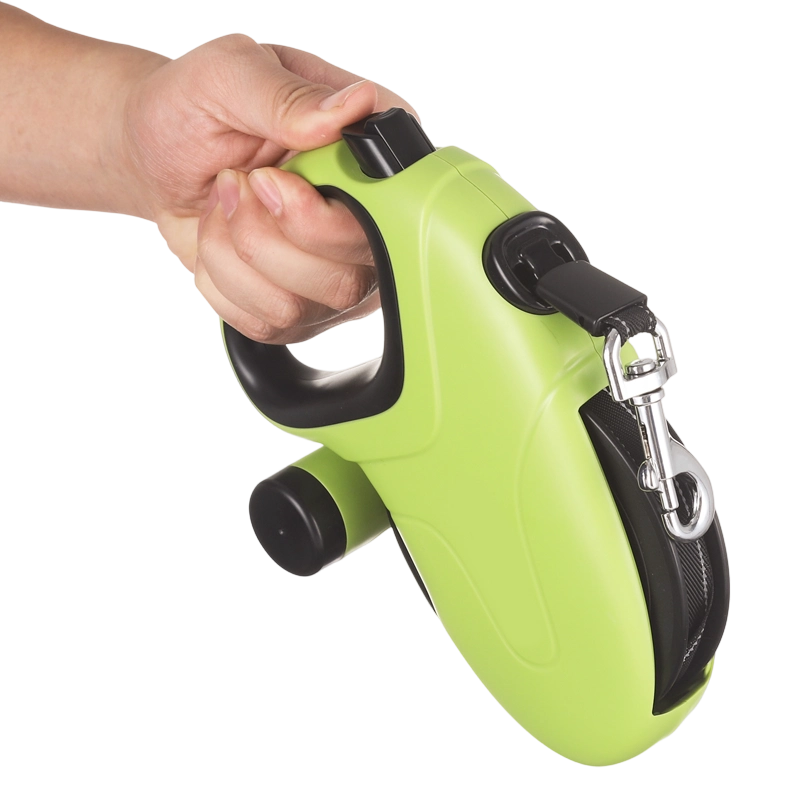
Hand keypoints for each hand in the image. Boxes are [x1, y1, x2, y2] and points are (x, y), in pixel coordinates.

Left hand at [123, 34, 416, 342]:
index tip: (269, 180)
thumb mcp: (227, 75)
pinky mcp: (304, 307)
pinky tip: (222, 240)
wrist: (156, 155)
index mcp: (371, 156)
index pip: (391, 215)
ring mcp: (339, 271)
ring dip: (236, 256)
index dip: (323, 217)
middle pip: (349, 277)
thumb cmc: (193, 109)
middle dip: (265, 236)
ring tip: (225, 205)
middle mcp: (368, 221)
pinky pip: (267, 323)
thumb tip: (354, 105)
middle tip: (235, 183)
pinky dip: (222, 282)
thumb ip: (288, 95)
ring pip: (302, 307)